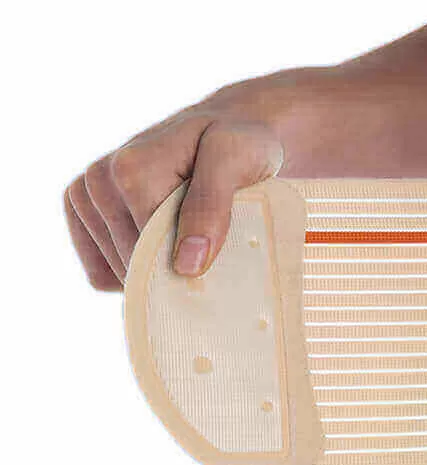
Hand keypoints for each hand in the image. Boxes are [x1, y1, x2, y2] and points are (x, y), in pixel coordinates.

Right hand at [64, 110, 284, 291]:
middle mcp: (98, 181)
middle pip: (133, 268)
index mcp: (128, 172)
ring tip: (189, 239)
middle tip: (213, 247)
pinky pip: (102, 274)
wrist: (234, 125)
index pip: (152, 257)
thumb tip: (185, 266)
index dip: (189, 270)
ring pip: (118, 274)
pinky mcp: (84, 213)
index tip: (223, 261)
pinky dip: (137, 274)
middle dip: (173, 272)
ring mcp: (86, 196)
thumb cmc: (240, 143)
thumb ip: (211, 206)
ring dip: (157, 272)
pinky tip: (167, 249)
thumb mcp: (237, 161)